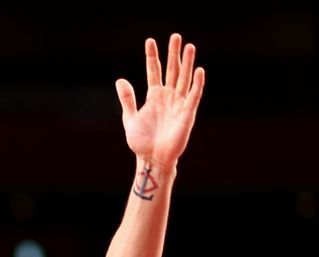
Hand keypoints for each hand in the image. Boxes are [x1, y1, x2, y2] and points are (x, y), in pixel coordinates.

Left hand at [115, 34, 204, 168]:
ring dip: (187, 63)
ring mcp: (179, 103)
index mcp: (154, 96)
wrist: (151, 159)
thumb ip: (128, 99)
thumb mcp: (130, 118)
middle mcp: (168, 96)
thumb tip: (120, 80)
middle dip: (173, 54)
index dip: (152, 56)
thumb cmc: (141, 141)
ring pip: (184, 78)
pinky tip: (198, 70)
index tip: (150, 41)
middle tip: (175, 36)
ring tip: (188, 46)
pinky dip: (196, 84)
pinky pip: (193, 96)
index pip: (154, 71)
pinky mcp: (187, 113)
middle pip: (172, 70)